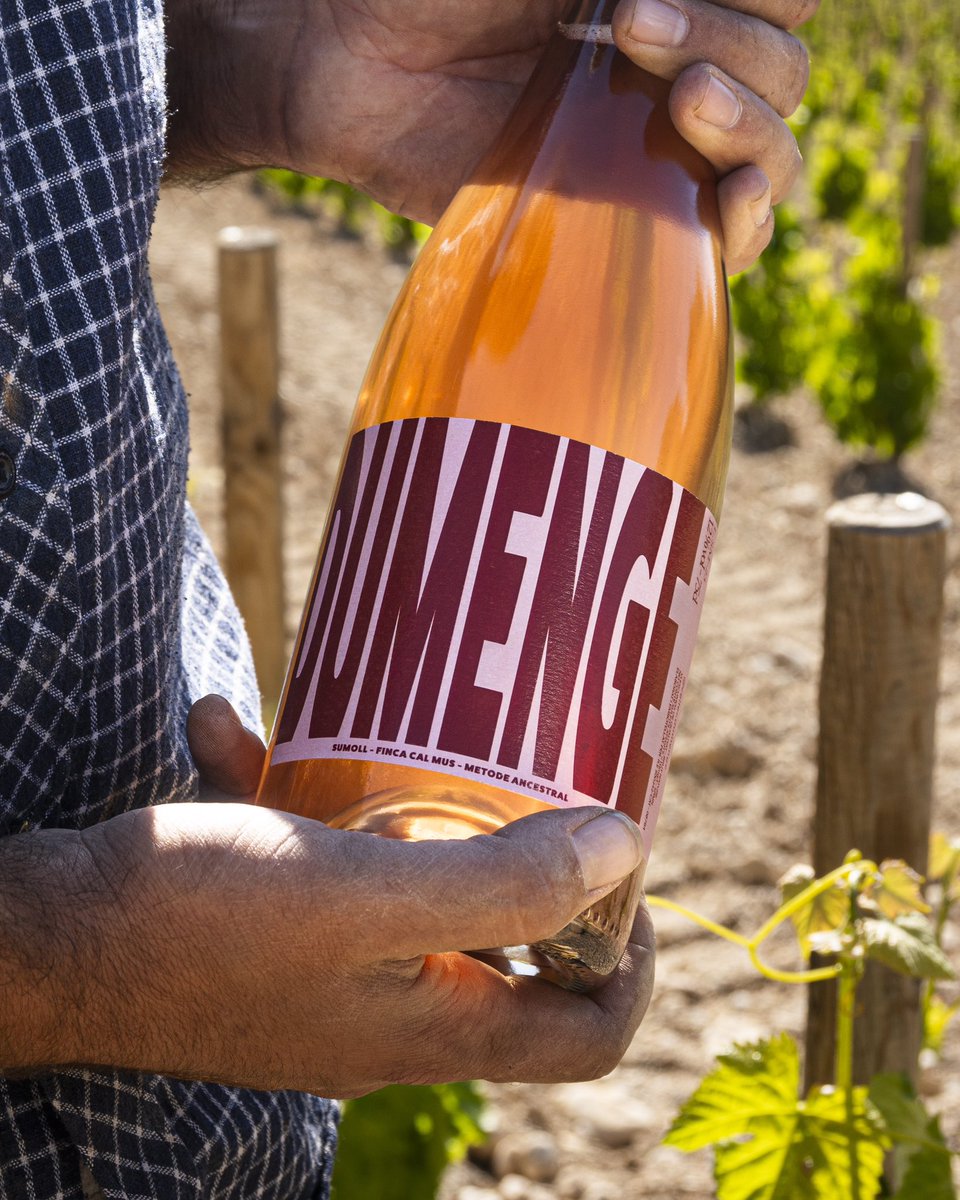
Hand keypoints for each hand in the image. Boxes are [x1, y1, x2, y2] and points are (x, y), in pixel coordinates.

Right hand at [2, 696, 653, 1094]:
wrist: (43, 941)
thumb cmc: (199, 923)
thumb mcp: (368, 895)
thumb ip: (505, 886)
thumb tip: (625, 851)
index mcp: (432, 1028)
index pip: (583, 1038)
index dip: (631, 961)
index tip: (626, 870)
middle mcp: (389, 1018)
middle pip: (507, 956)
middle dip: (525, 861)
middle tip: (527, 776)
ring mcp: (327, 978)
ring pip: (401, 892)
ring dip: (395, 810)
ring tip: (376, 734)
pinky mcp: (270, 936)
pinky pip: (310, 867)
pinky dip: (289, 797)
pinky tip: (230, 729)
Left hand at [166, 0, 816, 272]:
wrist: (346, 63)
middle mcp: (678, 65)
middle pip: (782, 68)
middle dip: (730, 42)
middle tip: (630, 26)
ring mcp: (653, 145)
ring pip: (770, 149)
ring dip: (749, 127)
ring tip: (682, 103)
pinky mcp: (621, 219)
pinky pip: (719, 237)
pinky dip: (745, 225)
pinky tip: (729, 204)